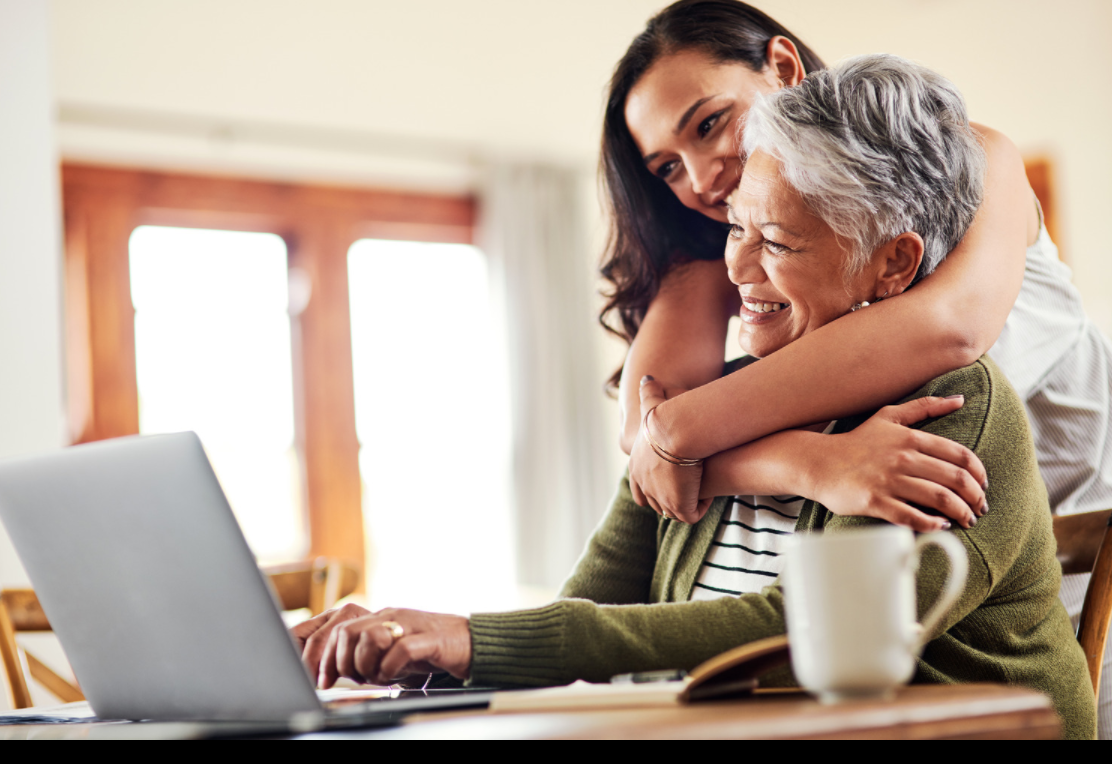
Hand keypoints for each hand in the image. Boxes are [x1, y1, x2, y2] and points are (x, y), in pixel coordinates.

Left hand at [293, 604, 471, 688]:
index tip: (322, 680)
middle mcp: (390, 617)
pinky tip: (395, 677)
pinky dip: (391, 668)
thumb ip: (366, 654)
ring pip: (369, 638)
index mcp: (378, 618)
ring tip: (378, 677)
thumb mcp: (391, 650)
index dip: (324, 656)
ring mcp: (410, 625)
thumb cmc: (428, 649)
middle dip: (341, 662)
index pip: (337, 629)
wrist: (471, 642)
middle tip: (353, 680)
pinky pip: (400, 650)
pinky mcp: (429, 639)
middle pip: (347, 632)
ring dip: (366, 665)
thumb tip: (335, 671)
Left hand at [629, 376, 711, 523]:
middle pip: (656, 504)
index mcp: (636, 468)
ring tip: (702, 491)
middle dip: (672, 498)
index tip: (671, 481)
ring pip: (674, 511)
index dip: (654, 488)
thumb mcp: (654, 404)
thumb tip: (648, 377)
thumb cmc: (667, 416)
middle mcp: (645, 486)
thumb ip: (649, 392)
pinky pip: (691, 514)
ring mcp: (660, 499)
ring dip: (687, 502)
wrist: (676, 431)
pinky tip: (710, 493)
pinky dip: (701, 506)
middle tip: (689, 488)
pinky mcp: (679, 506)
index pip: (639, 489)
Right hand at [806, 396, 987, 531]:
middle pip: (954, 479)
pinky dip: (932, 524)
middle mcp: (902, 458)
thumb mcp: (889, 416)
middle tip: (979, 508)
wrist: (818, 463)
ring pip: (939, 498)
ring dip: (960, 513)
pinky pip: (912, 516)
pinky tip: (940, 526)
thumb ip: (925, 407)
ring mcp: (888, 480)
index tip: (982, 486)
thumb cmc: (856, 442)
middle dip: (975, 497)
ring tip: (966, 520)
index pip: (959, 455)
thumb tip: (960, 399)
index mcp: (910, 438)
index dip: (979, 473)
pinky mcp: (875, 501)